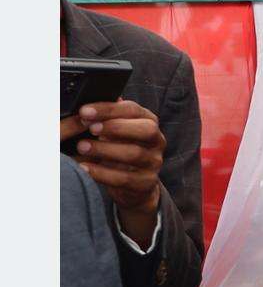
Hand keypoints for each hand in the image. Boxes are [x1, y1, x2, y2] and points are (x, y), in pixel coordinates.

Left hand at [67, 101, 164, 244]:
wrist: (134, 184)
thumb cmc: (119, 150)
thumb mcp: (115, 131)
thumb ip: (106, 117)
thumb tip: (85, 101)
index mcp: (148, 122)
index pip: (133, 110)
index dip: (108, 109)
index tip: (85, 111)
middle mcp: (157, 140)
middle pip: (145, 129)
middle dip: (116, 127)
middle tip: (90, 128)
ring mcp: (153, 162)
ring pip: (134, 154)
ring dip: (105, 149)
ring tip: (82, 146)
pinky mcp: (146, 183)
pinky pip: (124, 178)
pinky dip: (101, 173)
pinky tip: (83, 167)